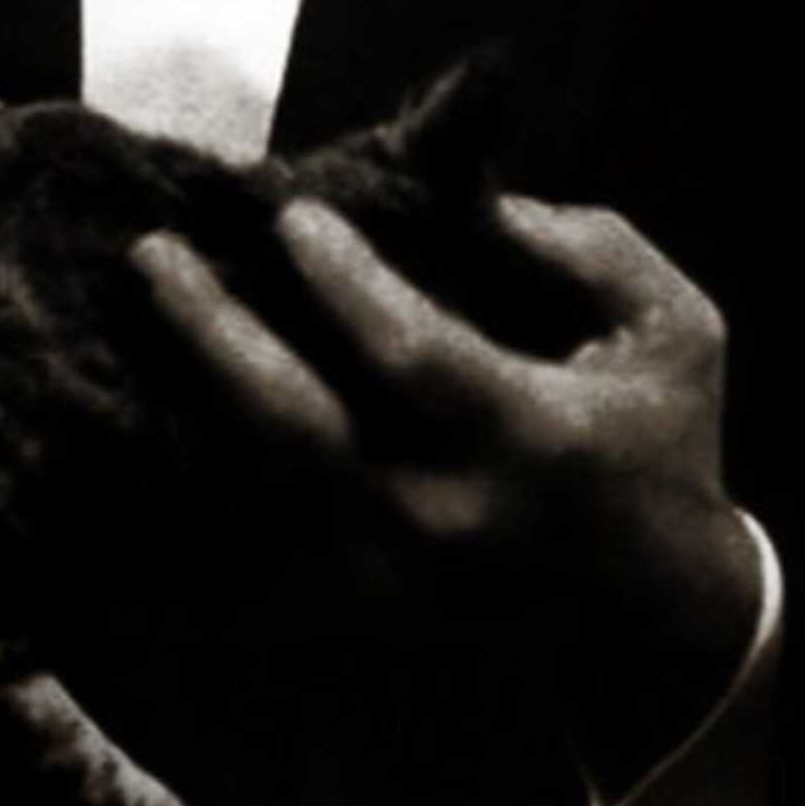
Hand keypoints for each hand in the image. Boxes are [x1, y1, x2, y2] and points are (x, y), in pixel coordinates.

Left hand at [132, 193, 761, 782]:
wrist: (650, 609)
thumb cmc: (658, 437)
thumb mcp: (670, 325)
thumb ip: (585, 247)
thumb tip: (475, 196)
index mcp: (532, 442)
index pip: (412, 355)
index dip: (343, 281)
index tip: (293, 212)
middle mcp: (446, 518)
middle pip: (298, 429)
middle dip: (215, 333)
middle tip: (154, 252)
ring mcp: (387, 578)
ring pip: (254, 487)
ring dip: (186, 392)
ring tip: (134, 307)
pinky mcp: (351, 608)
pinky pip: (245, 538)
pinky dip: (186, 475)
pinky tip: (135, 402)